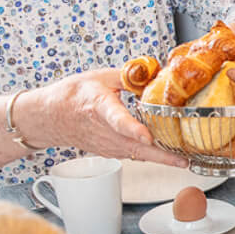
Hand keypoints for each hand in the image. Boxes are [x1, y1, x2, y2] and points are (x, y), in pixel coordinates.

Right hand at [21, 69, 186, 165]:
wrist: (51, 116)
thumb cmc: (73, 95)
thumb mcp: (100, 77)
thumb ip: (128, 76)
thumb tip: (154, 73)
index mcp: (99, 106)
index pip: (117, 120)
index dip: (133, 129)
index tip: (147, 136)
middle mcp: (103, 130)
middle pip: (133, 146)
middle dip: (159, 155)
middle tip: (182, 160)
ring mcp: (106, 144)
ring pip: (136, 155)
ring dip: (159, 158)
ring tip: (182, 159)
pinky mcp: (109, 152)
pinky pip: (133, 155)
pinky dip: (149, 156)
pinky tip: (167, 155)